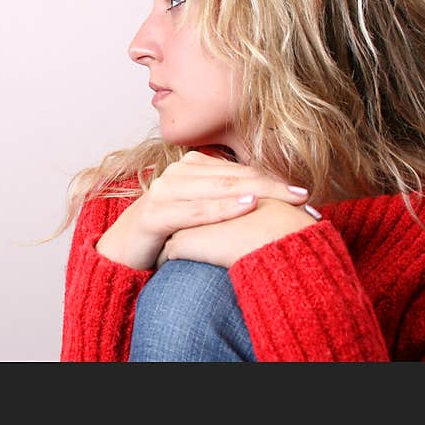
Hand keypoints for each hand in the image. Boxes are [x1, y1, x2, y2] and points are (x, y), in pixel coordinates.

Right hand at [95, 148, 313, 270]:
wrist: (119, 256)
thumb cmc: (166, 237)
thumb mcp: (199, 215)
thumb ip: (226, 202)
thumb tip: (271, 205)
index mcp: (190, 168)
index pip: (239, 170)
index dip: (273, 179)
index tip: (305, 196)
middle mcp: (177, 174)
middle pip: (234, 175)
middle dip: (273, 185)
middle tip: (305, 197)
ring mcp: (163, 192)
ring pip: (217, 187)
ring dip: (255, 191)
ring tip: (286, 196)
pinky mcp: (153, 215)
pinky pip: (193, 211)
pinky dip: (221, 208)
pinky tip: (247, 207)